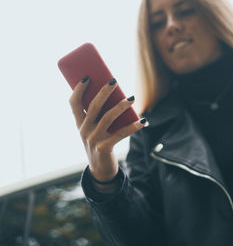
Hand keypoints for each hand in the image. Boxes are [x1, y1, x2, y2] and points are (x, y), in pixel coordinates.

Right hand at [69, 77, 145, 191]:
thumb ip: (102, 115)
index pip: (73, 103)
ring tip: (132, 98)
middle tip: (114, 81)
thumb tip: (118, 96)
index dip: (79, 89)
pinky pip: (121, 133)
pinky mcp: (104, 148)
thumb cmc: (101, 144)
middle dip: (104, 91)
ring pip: (108, 117)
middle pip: (93, 106)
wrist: (101, 171)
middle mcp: (83, 130)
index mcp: (79, 124)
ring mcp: (93, 139)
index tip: (87, 77)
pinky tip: (143, 121)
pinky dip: (133, 127)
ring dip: (121, 106)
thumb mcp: (96, 130)